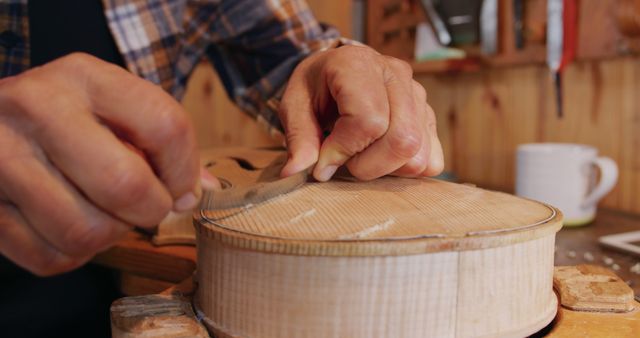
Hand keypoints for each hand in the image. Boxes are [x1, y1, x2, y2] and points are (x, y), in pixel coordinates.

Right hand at [0, 53, 200, 275]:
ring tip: (107, 215)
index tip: (181, 188)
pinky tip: (71, 226)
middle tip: (149, 208)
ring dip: (110, 236)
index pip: (166, 126)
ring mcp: (1, 155)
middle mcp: (39, 108)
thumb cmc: (68, 117)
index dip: (184, 171)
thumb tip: (205, 191)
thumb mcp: (114, 106)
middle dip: (152, 210)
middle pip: (125, 185)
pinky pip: (50, 256)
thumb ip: (163, 142)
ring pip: (85, 230)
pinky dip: (73, 254)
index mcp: (86, 77)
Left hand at [279, 45, 443, 180]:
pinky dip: (405, 169)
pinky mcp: (429, 116)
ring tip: (362, 157)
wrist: (338, 72)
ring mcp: (418, 94)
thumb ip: (298, 138)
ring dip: (386, 169)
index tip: (323, 162)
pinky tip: (382, 158)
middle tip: (345, 163)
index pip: (369, 121)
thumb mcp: (294, 106)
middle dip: (368, 166)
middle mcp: (395, 74)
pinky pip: (431, 161)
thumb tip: (295, 171)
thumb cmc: (316, 88)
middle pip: (402, 140)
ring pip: (417, 154)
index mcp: (358, 65)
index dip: (344, 151)